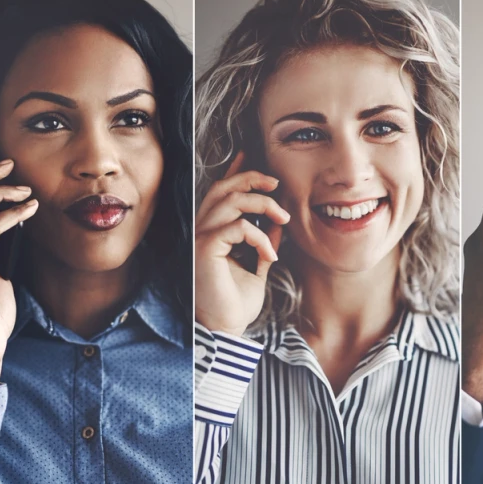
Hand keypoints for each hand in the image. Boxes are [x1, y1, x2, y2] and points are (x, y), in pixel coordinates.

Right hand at [194, 152, 287, 335]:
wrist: (225, 329)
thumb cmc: (235, 303)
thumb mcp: (257, 266)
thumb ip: (264, 242)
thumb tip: (278, 224)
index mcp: (211, 233)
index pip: (221, 193)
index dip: (235, 172)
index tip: (250, 154)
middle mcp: (201, 231)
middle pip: (223, 188)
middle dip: (252, 179)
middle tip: (277, 183)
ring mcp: (199, 239)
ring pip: (230, 201)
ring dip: (262, 205)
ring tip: (283, 219)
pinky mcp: (205, 249)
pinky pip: (236, 227)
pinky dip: (259, 237)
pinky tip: (270, 255)